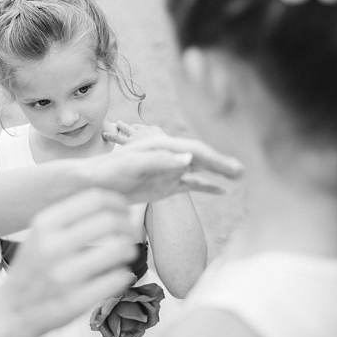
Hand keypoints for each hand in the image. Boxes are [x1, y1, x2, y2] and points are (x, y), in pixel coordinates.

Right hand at [0, 190, 138, 336]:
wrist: (11, 311)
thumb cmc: (33, 269)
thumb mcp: (41, 234)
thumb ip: (71, 217)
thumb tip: (114, 204)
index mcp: (45, 224)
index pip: (95, 199)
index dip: (118, 203)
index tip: (124, 211)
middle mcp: (53, 246)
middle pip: (110, 221)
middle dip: (128, 225)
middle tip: (130, 233)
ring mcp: (64, 275)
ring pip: (118, 250)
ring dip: (129, 250)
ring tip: (127, 253)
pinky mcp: (75, 301)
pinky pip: (117, 279)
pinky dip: (124, 274)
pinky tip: (120, 275)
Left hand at [97, 120, 242, 199]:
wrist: (94, 185)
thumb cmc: (110, 171)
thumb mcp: (133, 165)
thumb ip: (160, 162)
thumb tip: (189, 160)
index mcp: (161, 146)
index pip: (193, 149)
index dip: (212, 157)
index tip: (228, 167)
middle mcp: (168, 156)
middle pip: (200, 157)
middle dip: (221, 163)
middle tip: (242, 171)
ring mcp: (168, 171)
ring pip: (199, 170)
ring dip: (218, 173)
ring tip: (239, 177)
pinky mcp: (165, 186)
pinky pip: (190, 185)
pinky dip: (206, 187)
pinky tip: (222, 191)